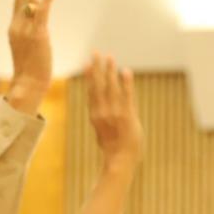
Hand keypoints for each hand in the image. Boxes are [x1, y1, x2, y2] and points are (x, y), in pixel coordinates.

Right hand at [6, 0, 56, 114]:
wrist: (28, 85)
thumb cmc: (29, 71)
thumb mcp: (27, 48)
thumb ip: (30, 33)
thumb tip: (36, 26)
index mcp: (14, 29)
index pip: (18, 2)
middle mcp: (17, 27)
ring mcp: (26, 31)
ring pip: (28, 0)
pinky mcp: (38, 36)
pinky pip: (42, 14)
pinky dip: (47, 1)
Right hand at [87, 52, 141, 167]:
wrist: (120, 160)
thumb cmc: (112, 148)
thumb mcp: (102, 132)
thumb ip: (102, 118)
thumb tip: (99, 112)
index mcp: (94, 115)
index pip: (91, 91)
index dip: (90, 77)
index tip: (87, 64)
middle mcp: (102, 112)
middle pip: (98, 85)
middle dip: (96, 68)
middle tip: (95, 53)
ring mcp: (114, 113)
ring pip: (111, 87)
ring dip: (110, 71)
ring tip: (109, 57)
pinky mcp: (126, 115)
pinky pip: (126, 95)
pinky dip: (126, 82)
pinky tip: (125, 71)